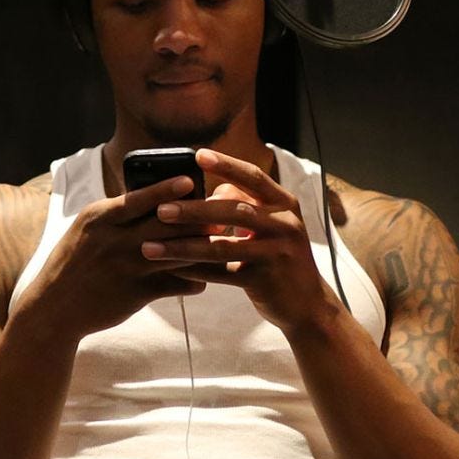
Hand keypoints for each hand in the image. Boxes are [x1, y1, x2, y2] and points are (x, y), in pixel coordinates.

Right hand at [14, 174, 208, 341]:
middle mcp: (114, 241)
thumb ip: (118, 214)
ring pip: (176, 254)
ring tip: (221, 242)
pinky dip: (193, 282)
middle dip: (196, 219)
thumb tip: (155, 196)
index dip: (167, 189)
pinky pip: (175, 284)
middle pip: (165, 224)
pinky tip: (204, 279)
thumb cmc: (74, 262)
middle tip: (220, 213)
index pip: (139, 199)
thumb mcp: (88, 230)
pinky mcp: (136, 293)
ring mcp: (126, 268)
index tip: (190, 181)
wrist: (53, 309)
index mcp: (100, 219)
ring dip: (201, 249)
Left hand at [141, 149, 335, 331]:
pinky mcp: (266, 279)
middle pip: (234, 210)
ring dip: (184, 246)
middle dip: (194, 210)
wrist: (307, 304)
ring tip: (151, 246)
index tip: (197, 155)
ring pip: (222, 245)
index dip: (226, 165)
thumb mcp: (271, 225)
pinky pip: (223, 273)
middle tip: (161, 209)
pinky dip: (195, 271)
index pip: (253, 177)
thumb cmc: (279, 258)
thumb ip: (245, 205)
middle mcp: (284, 224)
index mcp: (285, 204)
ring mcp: (277, 252)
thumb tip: (212, 188)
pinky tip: (171, 270)